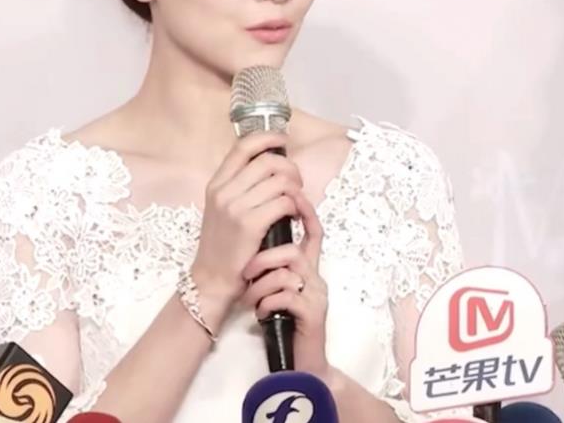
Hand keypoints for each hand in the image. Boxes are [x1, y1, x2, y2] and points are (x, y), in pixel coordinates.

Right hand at [189, 131, 303, 329]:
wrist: (212, 279)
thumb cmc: (222, 246)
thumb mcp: (221, 210)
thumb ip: (239, 187)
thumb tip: (268, 167)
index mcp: (216, 184)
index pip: (243, 147)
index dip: (267, 138)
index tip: (283, 141)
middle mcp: (224, 191)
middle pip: (268, 161)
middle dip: (290, 168)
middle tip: (297, 182)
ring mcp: (236, 207)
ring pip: (280, 181)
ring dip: (296, 190)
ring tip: (296, 203)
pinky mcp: (250, 224)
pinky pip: (284, 202)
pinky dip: (295, 206)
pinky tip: (294, 216)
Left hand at [241, 189, 329, 379]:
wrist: (300, 363)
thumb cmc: (285, 324)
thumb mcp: (279, 290)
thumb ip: (274, 267)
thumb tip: (256, 242)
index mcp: (309, 270)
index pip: (314, 233)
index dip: (305, 213)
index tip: (291, 200)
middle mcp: (317, 279)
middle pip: (293, 252)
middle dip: (264, 259)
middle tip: (246, 273)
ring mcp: (316, 296)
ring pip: (286, 273)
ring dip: (261, 285)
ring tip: (251, 300)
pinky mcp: (312, 314)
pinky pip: (286, 297)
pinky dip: (267, 304)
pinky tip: (260, 314)